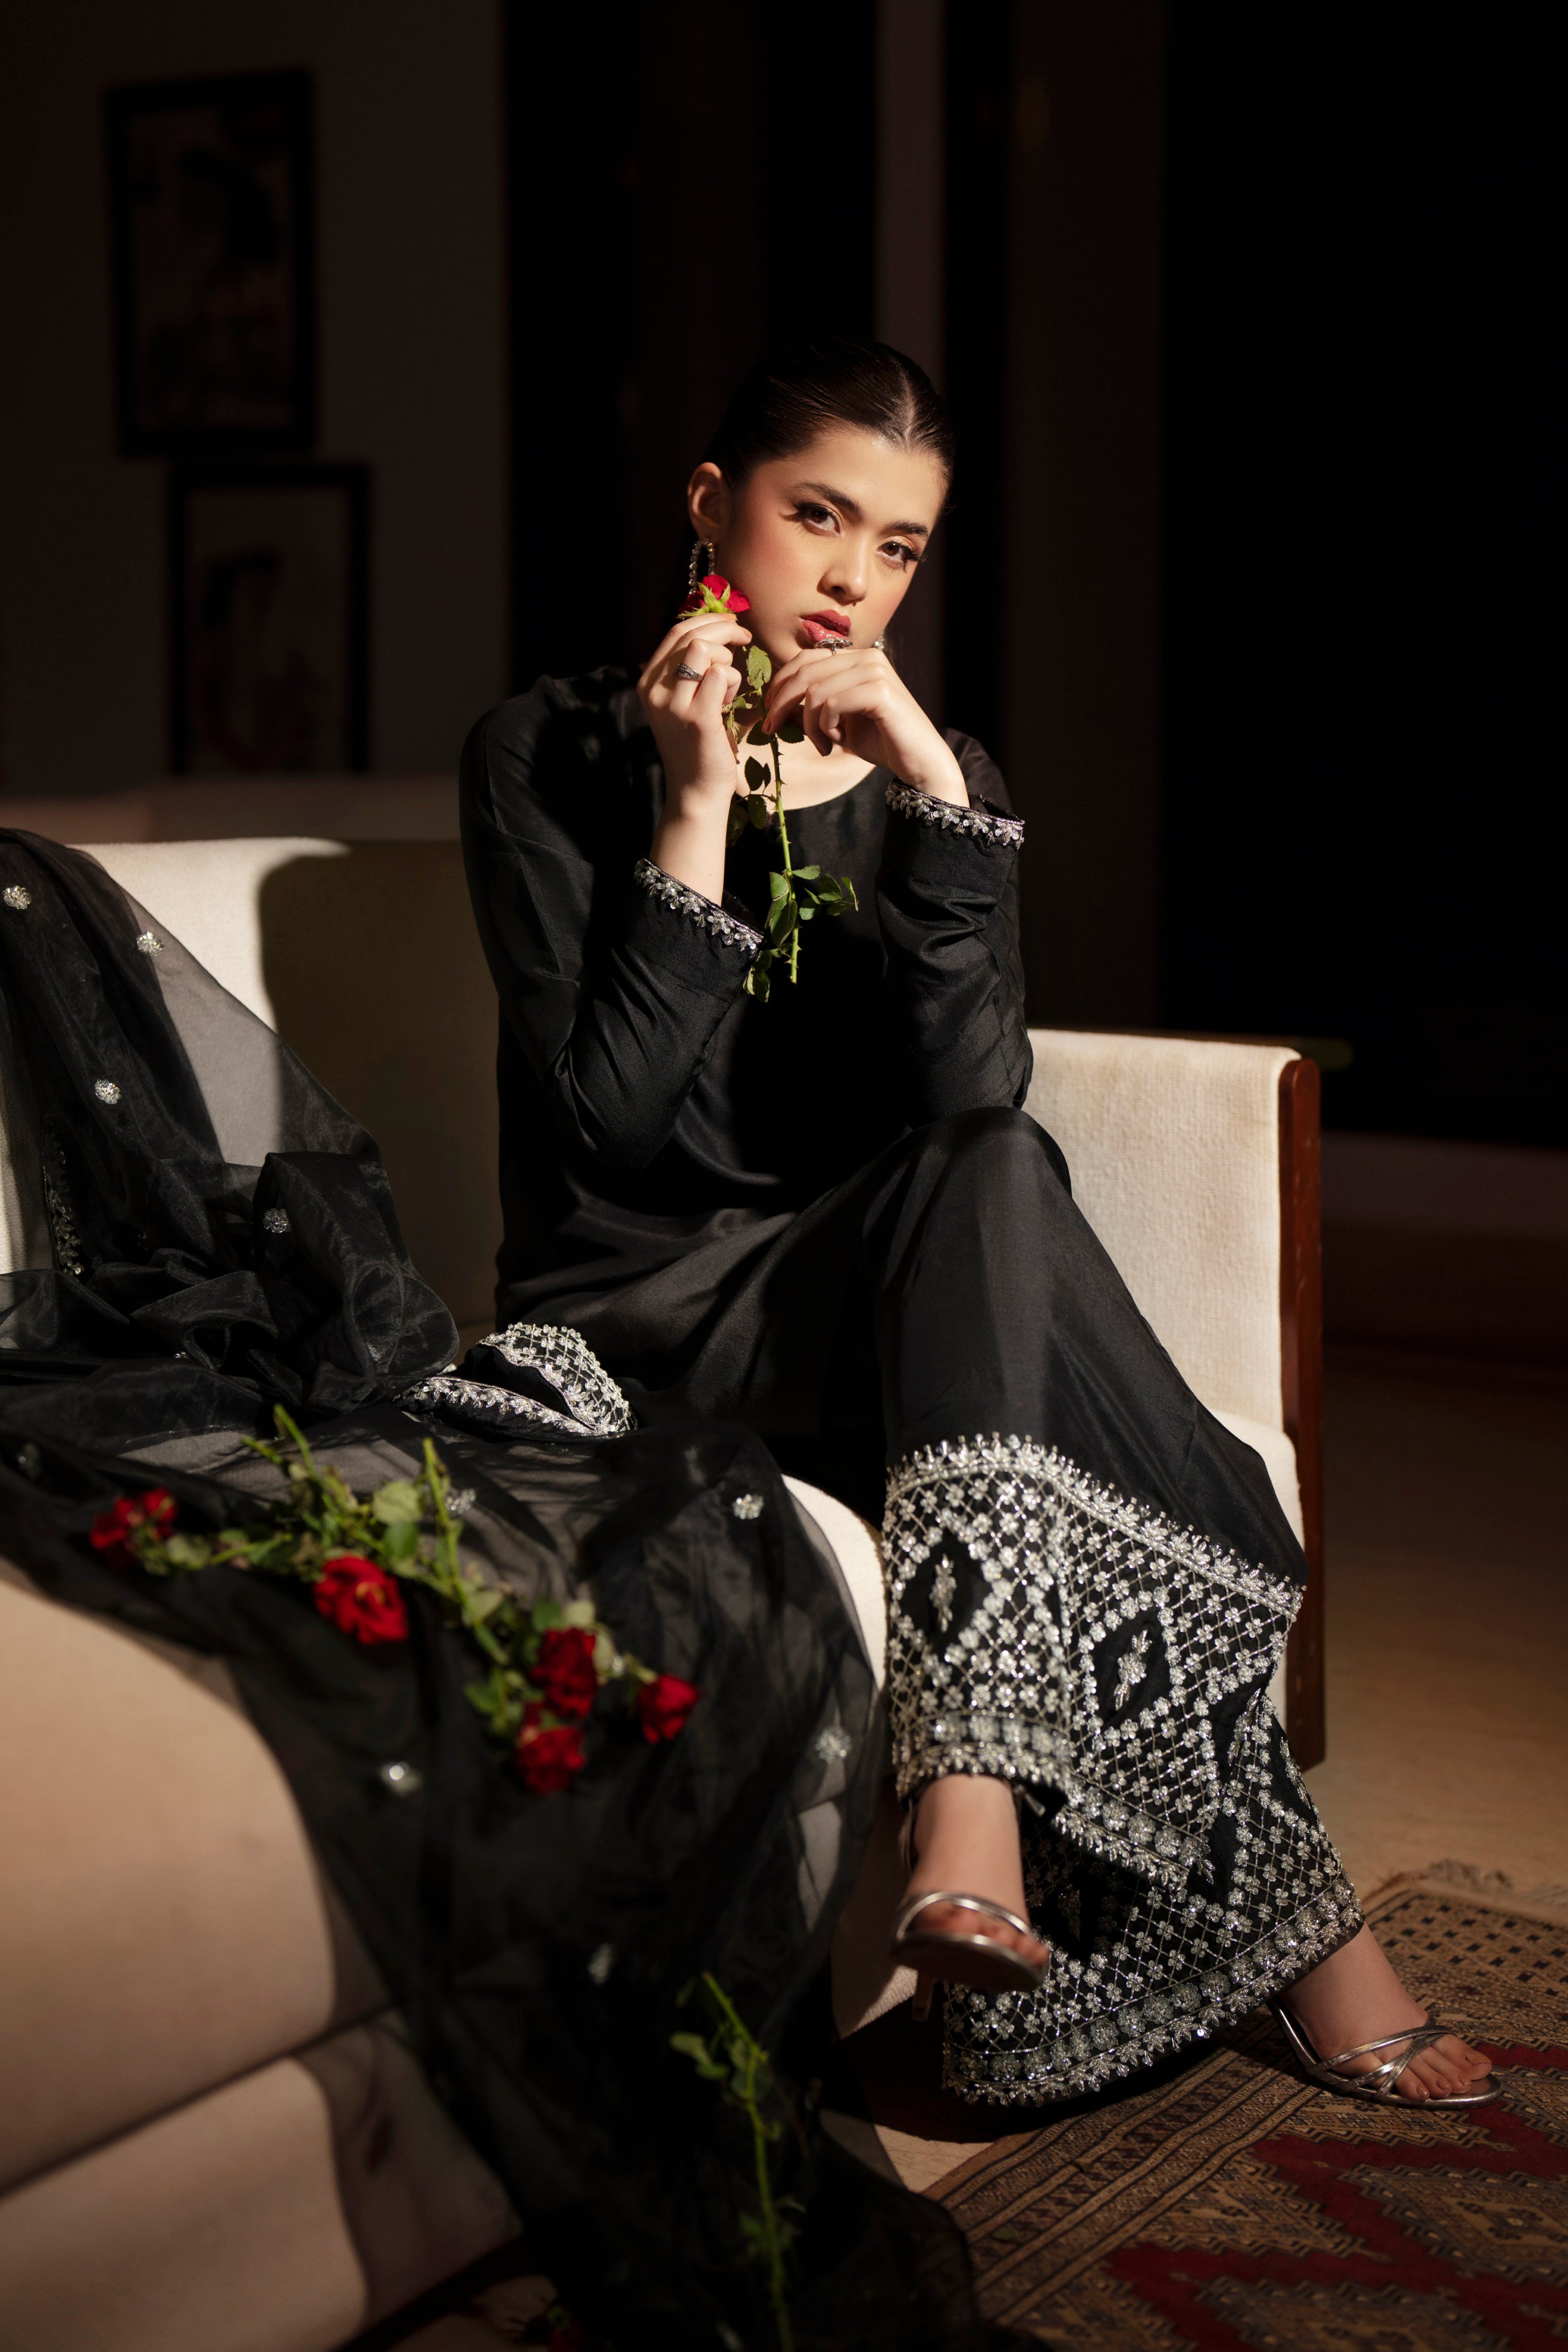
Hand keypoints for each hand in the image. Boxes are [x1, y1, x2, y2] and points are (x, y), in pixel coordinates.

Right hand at [638, 612, 751, 810]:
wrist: (694, 789)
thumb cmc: (695, 743)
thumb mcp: (681, 701)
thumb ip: (687, 669)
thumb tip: (714, 631)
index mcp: (648, 681)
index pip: (676, 632)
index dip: (708, 619)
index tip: (730, 621)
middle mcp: (655, 689)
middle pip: (692, 635)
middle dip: (725, 630)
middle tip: (745, 638)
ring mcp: (674, 704)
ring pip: (705, 650)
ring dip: (726, 660)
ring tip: (728, 686)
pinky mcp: (698, 717)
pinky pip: (722, 675)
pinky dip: (733, 682)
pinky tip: (728, 703)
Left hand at [762, 646, 967, 804]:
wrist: (918, 761)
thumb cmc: (880, 741)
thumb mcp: (837, 724)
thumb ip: (811, 709)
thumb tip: (778, 704)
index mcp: (856, 658)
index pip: (805, 659)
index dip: (780, 683)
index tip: (769, 712)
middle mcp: (867, 657)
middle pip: (804, 671)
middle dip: (781, 703)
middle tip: (774, 729)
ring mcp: (875, 671)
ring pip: (815, 691)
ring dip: (809, 724)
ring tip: (821, 745)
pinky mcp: (881, 691)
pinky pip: (833, 704)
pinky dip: (825, 727)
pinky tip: (835, 743)